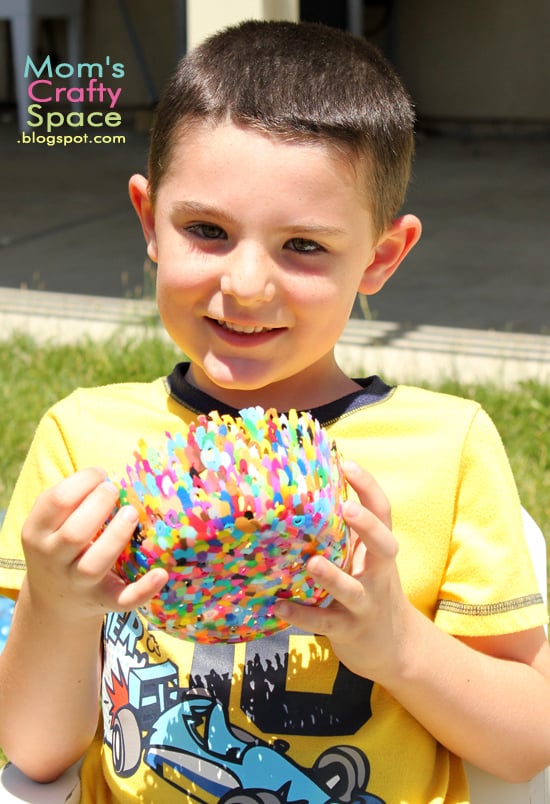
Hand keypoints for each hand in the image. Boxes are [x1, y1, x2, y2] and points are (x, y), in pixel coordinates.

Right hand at [21, 468, 167, 624]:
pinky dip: (143, 590)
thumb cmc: (60, 544)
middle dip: (99, 506)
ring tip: (131, 513)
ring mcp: (77, 584)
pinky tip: (161, 573)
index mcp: (37, 532)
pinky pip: (123, 600)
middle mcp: (53, 560)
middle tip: (114, 491)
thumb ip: (71, 500)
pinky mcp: (104, 601)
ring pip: (94, 564)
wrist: (55, 599)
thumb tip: (111, 474)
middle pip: (75, 533)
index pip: (57, 501)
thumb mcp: (51, 522)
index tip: (102, 475)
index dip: (83, 481)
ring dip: (117, 536)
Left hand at [274, 460, 413, 682]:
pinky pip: (326, 623)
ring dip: (332, 576)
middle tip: (347, 508)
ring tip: (312, 562)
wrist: (395, 648)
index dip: (369, 487)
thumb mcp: (366, 559)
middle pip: (384, 545)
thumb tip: (311, 490)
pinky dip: (302, 615)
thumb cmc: (370, 589)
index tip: (349, 463)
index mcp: (380, 551)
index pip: (383, 512)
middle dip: (368, 526)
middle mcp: (379, 574)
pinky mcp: (350, 630)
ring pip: (353, 589)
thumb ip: (347, 532)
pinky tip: (279, 605)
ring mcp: (367, 603)